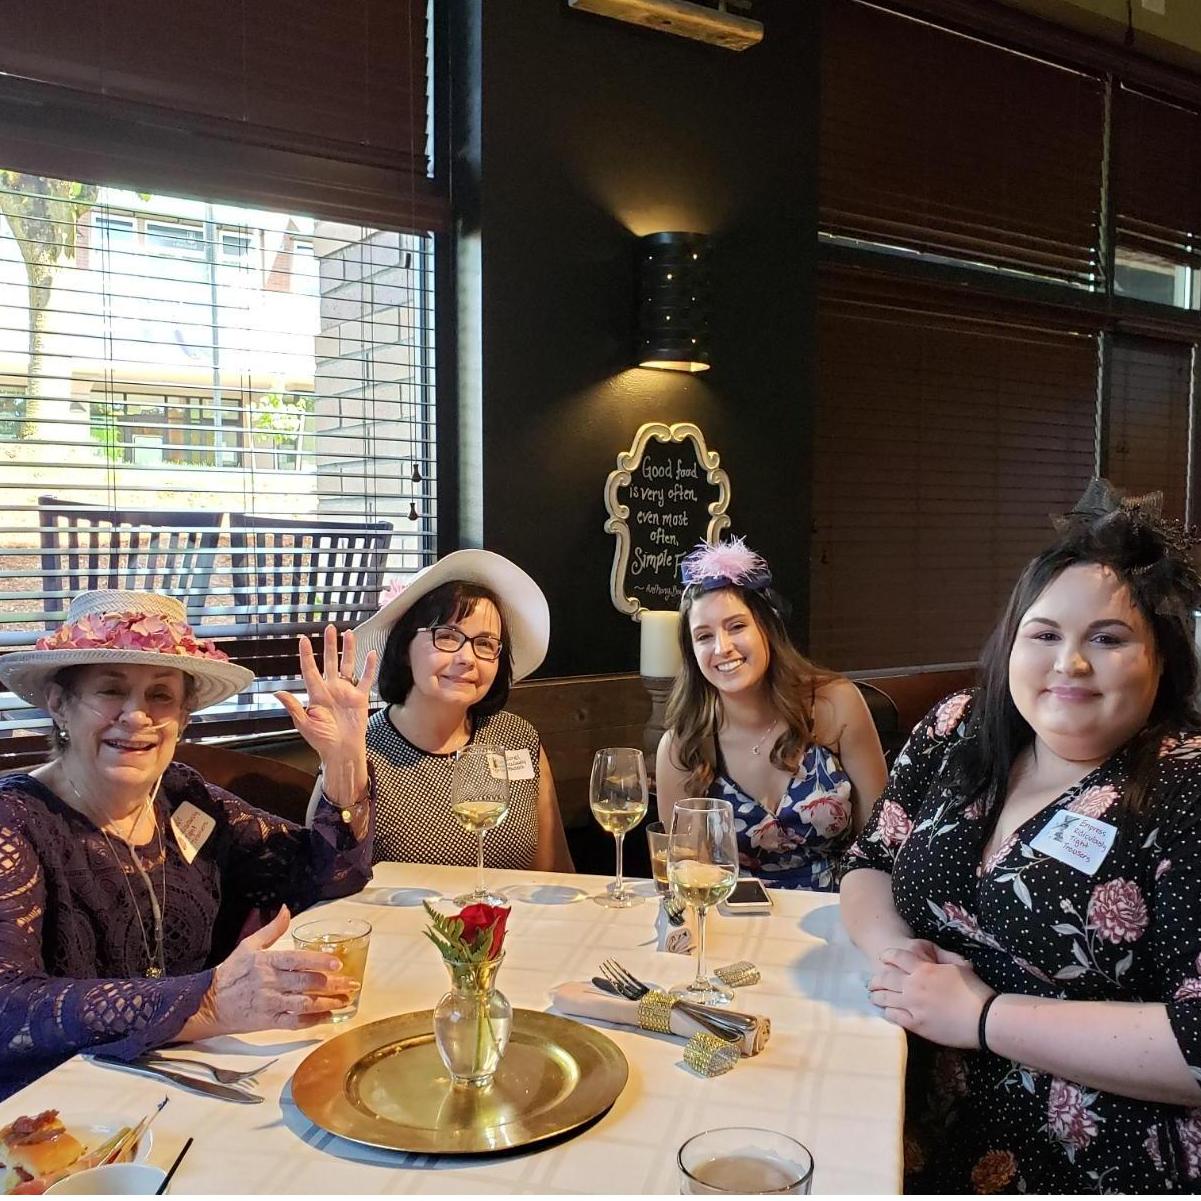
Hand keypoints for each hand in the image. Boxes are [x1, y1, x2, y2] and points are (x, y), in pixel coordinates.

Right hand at [181, 906, 357, 1038]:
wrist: (208, 1003)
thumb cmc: (230, 972)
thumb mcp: (248, 945)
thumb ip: (272, 929)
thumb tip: (286, 909)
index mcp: (266, 962)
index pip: (297, 961)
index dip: (318, 962)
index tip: (337, 963)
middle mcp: (270, 983)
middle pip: (306, 983)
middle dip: (332, 984)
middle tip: (352, 982)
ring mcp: (270, 1004)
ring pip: (304, 1004)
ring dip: (328, 1003)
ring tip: (346, 1000)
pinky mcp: (268, 1022)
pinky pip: (294, 1023)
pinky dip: (313, 1021)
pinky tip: (329, 1017)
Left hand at [276, 625, 376, 775]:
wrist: (342, 751)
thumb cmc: (322, 740)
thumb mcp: (304, 724)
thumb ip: (294, 707)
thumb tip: (278, 693)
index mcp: (316, 694)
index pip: (310, 669)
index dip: (306, 655)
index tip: (303, 639)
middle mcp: (331, 689)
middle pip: (330, 661)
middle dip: (329, 645)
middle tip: (329, 628)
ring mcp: (347, 692)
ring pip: (347, 665)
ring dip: (348, 650)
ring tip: (349, 633)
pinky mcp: (360, 698)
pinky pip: (366, 679)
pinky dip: (369, 667)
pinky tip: (371, 654)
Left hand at [868, 945, 992, 1047]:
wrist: (982, 1018)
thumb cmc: (974, 990)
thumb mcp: (958, 967)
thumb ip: (942, 960)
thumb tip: (935, 959)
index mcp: (924, 969)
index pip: (897, 958)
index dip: (887, 956)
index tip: (882, 958)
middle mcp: (913, 986)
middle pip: (886, 978)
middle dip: (876, 979)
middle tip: (871, 982)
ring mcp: (913, 1006)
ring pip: (886, 998)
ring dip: (877, 996)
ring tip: (873, 996)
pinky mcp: (916, 1024)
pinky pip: (895, 1017)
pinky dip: (887, 1013)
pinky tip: (886, 1012)